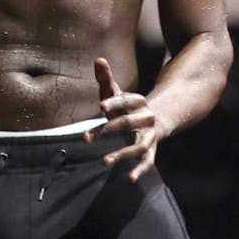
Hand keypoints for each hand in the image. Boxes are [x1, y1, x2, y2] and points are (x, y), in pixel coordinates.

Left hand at [84, 57, 158, 181]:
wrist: (152, 120)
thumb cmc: (125, 106)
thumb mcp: (115, 92)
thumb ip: (106, 78)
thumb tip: (98, 59)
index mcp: (139, 101)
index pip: (127, 100)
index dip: (114, 102)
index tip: (101, 106)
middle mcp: (147, 118)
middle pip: (128, 124)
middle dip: (108, 130)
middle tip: (86, 137)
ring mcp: (150, 136)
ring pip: (137, 146)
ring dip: (121, 154)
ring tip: (103, 162)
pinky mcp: (150, 151)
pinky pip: (147, 162)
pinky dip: (140, 171)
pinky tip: (130, 179)